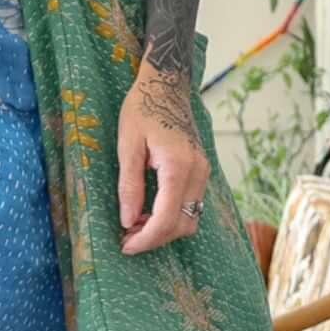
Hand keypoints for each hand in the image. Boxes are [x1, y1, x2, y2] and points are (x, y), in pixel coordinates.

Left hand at [114, 63, 207, 256]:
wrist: (166, 85)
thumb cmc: (142, 109)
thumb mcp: (127, 146)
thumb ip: (129, 185)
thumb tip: (127, 220)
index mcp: (178, 167)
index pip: (167, 219)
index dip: (146, 239)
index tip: (125, 245)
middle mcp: (198, 172)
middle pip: (182, 224)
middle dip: (155, 238)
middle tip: (126, 239)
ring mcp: (204, 172)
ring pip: (191, 218)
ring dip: (164, 229)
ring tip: (134, 226)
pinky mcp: (202, 171)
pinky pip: (191, 205)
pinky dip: (172, 216)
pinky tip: (148, 212)